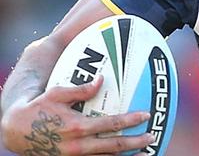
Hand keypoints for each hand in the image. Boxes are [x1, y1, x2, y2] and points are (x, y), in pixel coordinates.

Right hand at [1, 76, 154, 154]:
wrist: (16, 131)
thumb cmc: (38, 108)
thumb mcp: (57, 94)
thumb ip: (81, 89)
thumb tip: (101, 80)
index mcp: (77, 126)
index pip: (111, 124)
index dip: (130, 120)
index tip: (145, 115)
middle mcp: (77, 145)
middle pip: (114, 146)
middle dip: (135, 142)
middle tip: (152, 136)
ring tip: (146, 152)